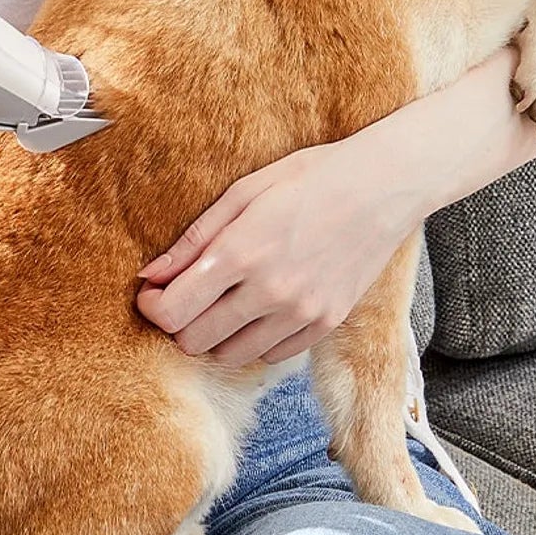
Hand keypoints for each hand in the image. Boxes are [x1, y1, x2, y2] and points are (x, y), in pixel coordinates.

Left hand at [133, 138, 415, 366]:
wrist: (383, 187)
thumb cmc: (310, 178)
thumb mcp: (243, 193)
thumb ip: (193, 240)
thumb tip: (151, 275)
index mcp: (240, 253)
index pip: (172, 311)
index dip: (152, 307)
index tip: (154, 293)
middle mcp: (268, 291)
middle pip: (194, 342)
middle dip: (178, 324)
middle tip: (184, 299)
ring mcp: (300, 312)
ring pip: (230, 356)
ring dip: (214, 337)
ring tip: (220, 306)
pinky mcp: (326, 323)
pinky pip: (272, 355)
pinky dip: (254, 341)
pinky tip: (256, 311)